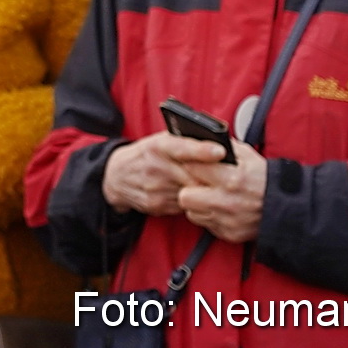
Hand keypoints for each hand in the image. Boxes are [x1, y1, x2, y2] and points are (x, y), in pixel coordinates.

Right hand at [102, 133, 226, 216]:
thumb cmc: (147, 154)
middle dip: (212, 176)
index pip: (182, 147)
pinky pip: (184, 205)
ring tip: (212, 184)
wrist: (117, 175)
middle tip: (230, 175)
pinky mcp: (156, 205)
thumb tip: (216, 144)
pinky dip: (191, 200)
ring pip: (191, 191)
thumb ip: (183, 142)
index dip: (202, 149)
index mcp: (157, 146)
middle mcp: (155, 167)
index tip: (221, 150)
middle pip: (192, 174)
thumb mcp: (159, 141)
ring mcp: (155, 188)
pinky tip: (193, 194)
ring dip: (203, 189)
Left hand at [177, 137, 266, 243]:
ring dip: (197, 205)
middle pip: (185, 197)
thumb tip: (201, 139)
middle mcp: (227, 202)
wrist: (288, 208)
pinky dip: (209, 216)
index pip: (193, 168)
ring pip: (192, 213)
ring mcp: (227, 221)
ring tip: (208, 196)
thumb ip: (223, 148)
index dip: (190, 164)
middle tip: (197, 184)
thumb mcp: (247, 156)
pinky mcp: (229, 234)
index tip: (192, 163)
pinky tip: (219, 208)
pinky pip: (206, 225)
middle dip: (188, 189)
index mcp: (231, 178)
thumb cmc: (264, 178)